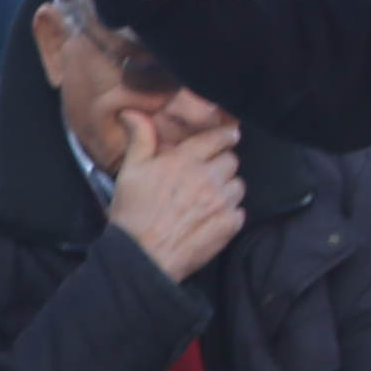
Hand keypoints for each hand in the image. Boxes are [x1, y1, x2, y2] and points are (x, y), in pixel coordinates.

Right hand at [102, 105, 245, 282]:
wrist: (141, 257)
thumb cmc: (132, 214)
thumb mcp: (130, 172)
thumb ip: (141, 139)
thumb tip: (134, 113)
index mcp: (184, 161)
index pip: (218, 137)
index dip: (224, 136)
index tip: (228, 136)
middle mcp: (207, 177)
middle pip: (231, 160)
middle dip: (221, 165)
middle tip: (205, 176)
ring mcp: (221, 201)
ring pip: (238, 185)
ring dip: (226, 190)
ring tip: (205, 200)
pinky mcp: (230, 224)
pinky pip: (240, 210)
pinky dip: (229, 213)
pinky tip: (210, 218)